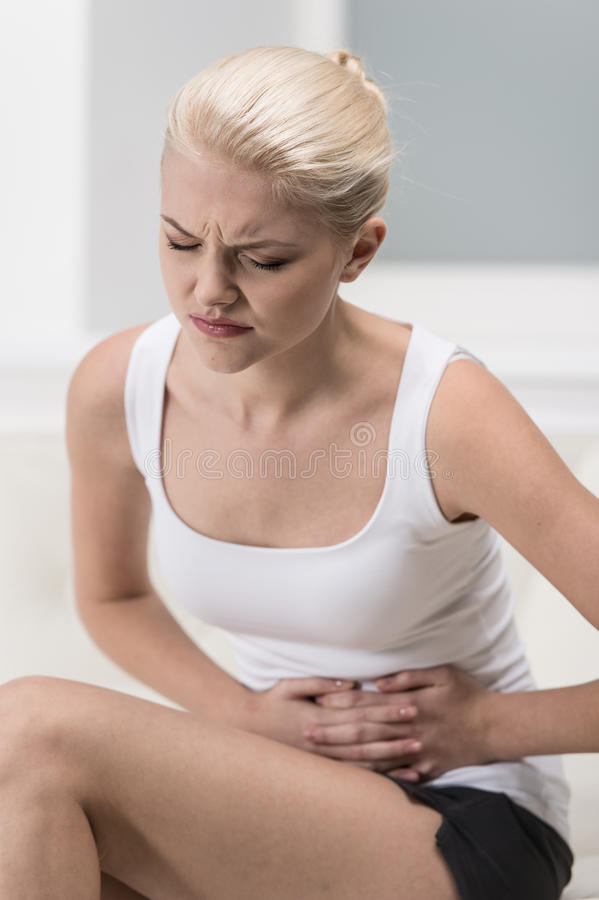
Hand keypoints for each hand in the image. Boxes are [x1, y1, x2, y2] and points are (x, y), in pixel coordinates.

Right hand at [246, 677, 421, 776]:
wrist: (249, 728)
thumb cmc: (271, 702)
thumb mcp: (291, 686)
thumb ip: (320, 684)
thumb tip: (350, 683)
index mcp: (320, 718)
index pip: (360, 714)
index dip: (386, 711)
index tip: (409, 706)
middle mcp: (325, 740)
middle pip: (366, 739)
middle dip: (395, 735)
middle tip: (421, 730)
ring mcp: (325, 758)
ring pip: (363, 760)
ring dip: (391, 758)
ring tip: (416, 753)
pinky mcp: (324, 767)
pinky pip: (356, 774)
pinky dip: (379, 776)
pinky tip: (399, 776)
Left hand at [308, 665, 492, 781]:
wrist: (497, 727)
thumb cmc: (468, 695)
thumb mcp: (443, 674)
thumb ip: (410, 676)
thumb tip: (380, 680)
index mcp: (411, 704)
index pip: (368, 703)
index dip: (342, 702)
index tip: (318, 703)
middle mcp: (410, 730)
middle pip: (365, 731)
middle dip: (334, 732)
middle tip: (307, 733)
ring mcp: (417, 753)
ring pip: (375, 756)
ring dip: (346, 755)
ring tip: (322, 754)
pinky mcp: (427, 769)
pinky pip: (396, 775)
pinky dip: (374, 776)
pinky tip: (352, 777)